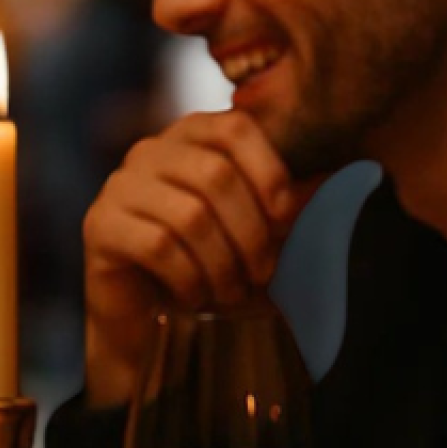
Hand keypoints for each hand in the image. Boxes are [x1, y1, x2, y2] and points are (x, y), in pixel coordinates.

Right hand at [80, 111, 309, 403]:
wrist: (145, 319)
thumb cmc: (208, 267)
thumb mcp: (257, 231)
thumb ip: (290, 200)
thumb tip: (347, 171)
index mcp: (189, 135)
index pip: (236, 128)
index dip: (269, 174)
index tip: (285, 224)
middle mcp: (148, 150)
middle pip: (216, 174)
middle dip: (250, 234)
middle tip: (261, 275)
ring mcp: (118, 186)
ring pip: (190, 215)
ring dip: (222, 265)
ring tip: (229, 293)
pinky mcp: (99, 225)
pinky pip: (158, 246)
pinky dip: (188, 279)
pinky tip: (194, 296)